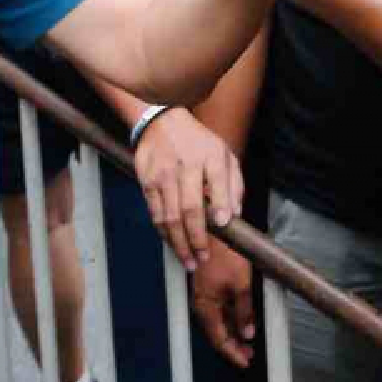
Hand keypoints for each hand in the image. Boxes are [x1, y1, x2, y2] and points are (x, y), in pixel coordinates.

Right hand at [132, 108, 241, 270]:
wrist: (162, 121)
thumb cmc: (198, 142)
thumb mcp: (224, 153)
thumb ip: (233, 183)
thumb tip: (234, 214)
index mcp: (210, 156)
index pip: (218, 181)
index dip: (220, 205)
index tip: (223, 224)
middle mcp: (186, 165)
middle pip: (190, 208)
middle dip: (197, 238)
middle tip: (203, 258)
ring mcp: (163, 174)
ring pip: (170, 217)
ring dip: (179, 243)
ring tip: (189, 261)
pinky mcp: (147, 181)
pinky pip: (155, 213)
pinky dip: (164, 233)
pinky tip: (173, 244)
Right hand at [190, 245, 255, 367]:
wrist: (214, 230)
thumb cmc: (223, 251)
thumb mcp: (241, 284)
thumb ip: (244, 310)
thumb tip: (247, 330)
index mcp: (205, 306)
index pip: (219, 339)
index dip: (232, 353)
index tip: (244, 360)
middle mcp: (202, 302)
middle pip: (218, 331)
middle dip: (234, 344)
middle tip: (248, 353)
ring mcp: (205, 294)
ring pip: (220, 320)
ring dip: (234, 330)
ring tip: (248, 338)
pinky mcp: (210, 284)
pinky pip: (220, 307)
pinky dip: (232, 316)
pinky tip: (243, 317)